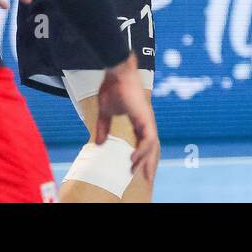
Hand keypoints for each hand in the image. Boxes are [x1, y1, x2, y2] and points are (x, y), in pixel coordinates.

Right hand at [96, 55, 159, 182]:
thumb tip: (99, 144)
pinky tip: (134, 159)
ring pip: (151, 146)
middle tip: (148, 179)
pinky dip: (142, 151)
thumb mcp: (105, 112)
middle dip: (150, 164)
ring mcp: (147, 119)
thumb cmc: (112, 87)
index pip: (144, 142)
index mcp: (139, 120)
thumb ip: (104, 127)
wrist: (116, 73)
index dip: (142, 156)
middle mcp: (146, 121)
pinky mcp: (145, 117)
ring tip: (135, 172)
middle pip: (152, 147)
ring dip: (145, 160)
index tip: (135, 170)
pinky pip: (148, 139)